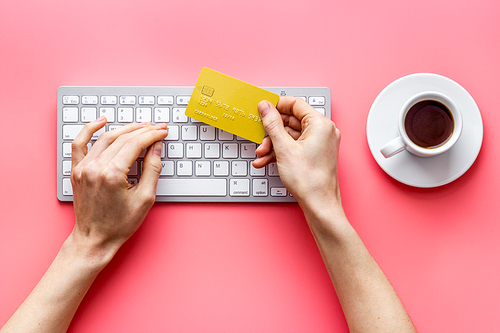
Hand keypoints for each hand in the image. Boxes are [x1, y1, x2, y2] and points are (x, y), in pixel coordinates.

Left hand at [70, 118, 168, 259]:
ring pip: (105, 138)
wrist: (94, 240)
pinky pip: (79, 143)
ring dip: (124, 129)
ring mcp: (83, 168)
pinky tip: (101, 121)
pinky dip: (89, 129)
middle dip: (142, 130)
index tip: (162, 131)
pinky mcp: (76, 170)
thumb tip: (156, 147)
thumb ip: (152, 169)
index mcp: (112, 174)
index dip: (152, 135)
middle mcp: (95, 168)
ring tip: (140, 126)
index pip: (135, 143)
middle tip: (156, 127)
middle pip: (122, 138)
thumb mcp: (145, 198)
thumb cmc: (119, 225)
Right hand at [253, 97, 341, 210]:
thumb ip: (272, 124)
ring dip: (273, 144)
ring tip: (261, 154)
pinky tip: (266, 161)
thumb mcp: (284, 148)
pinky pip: (295, 146)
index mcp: (320, 124)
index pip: (296, 104)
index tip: (263, 109)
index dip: (277, 106)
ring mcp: (320, 144)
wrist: (319, 204)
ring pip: (291, 135)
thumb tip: (265, 107)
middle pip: (291, 121)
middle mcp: (323, 131)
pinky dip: (280, 152)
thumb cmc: (309, 180)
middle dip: (272, 131)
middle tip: (259, 137)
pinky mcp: (315, 154)